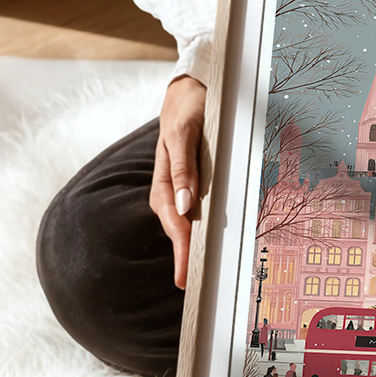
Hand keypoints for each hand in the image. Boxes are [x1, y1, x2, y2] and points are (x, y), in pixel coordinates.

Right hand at [150, 75, 206, 288]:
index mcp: (165, 180)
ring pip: (188, 224)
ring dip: (193, 248)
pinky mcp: (195, 184)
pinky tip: (210, 244)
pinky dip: (202, 230)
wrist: (192, 87)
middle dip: (186, 258)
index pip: (174, 223)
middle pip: (179, 230)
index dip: (181, 251)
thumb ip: (183, 167)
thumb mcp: (185, 131)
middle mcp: (173, 188)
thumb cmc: (187, 107)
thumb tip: (184, 206)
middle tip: (195, 289)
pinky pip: (198, 212)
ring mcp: (184, 187)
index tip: (185, 277)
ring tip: (200, 276)